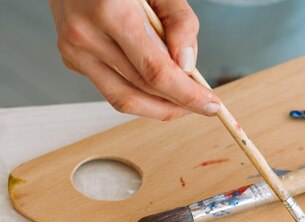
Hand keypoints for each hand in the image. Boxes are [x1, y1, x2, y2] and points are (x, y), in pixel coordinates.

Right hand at [49, 0, 220, 119]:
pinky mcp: (72, 59)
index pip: (156, 71)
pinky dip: (139, 92)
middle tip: (202, 104)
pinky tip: (155, 85)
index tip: (211, 104)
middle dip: (178, 103)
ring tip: (182, 101)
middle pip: (142, 89)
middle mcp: (85, 34)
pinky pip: (112, 88)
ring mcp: (73, 50)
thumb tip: (187, 66)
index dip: (187, 94)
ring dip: (159, 107)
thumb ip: (180, 23)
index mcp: (109, 11)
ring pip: (124, 99)